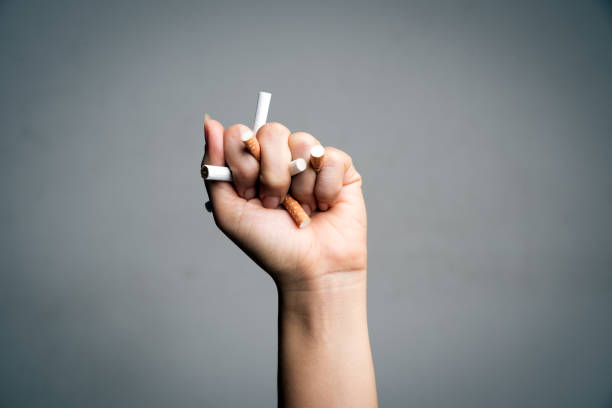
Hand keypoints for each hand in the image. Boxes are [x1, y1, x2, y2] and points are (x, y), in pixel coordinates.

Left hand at [202, 119, 365, 290]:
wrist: (312, 269)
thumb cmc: (271, 245)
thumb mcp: (229, 212)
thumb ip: (214, 168)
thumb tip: (209, 122)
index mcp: (253, 164)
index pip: (240, 133)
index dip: (243, 162)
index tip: (248, 193)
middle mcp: (281, 158)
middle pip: (272, 131)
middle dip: (272, 174)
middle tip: (275, 204)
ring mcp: (311, 161)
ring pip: (303, 141)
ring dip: (300, 185)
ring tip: (303, 208)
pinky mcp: (340, 167)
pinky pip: (330, 157)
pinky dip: (324, 188)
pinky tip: (324, 206)